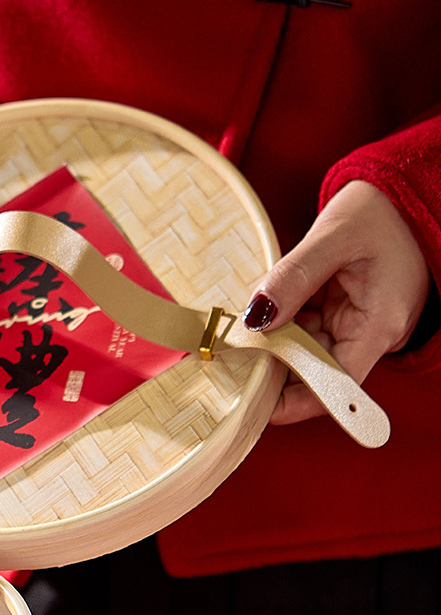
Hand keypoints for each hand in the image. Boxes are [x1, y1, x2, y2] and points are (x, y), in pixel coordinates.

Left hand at [242, 181, 431, 424]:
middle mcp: (369, 334)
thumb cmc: (382, 211)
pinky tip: (255, 319)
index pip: (334, 385)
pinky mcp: (341, 314)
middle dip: (271, 369)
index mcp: (378, 325)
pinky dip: (279, 327)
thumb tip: (256, 318)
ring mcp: (355, 325)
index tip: (251, 404)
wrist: (405, 192)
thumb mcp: (334, 236)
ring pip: (303, 351)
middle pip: (312, 372)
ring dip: (270, 346)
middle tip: (226, 364)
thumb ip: (293, 277)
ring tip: (233, 338)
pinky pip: (304, 331)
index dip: (293, 402)